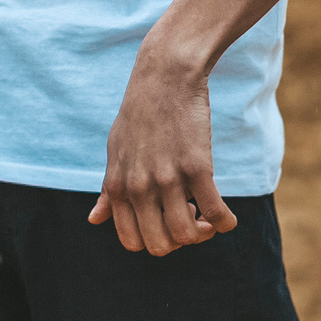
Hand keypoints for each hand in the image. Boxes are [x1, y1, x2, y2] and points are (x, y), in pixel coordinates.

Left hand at [86, 52, 235, 255]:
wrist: (165, 75)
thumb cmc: (141, 112)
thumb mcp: (116, 150)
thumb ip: (108, 189)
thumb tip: (93, 220)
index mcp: (118, 186)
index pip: (132, 241)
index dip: (154, 240)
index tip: (167, 223)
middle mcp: (139, 187)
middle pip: (160, 245)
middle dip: (179, 241)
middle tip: (191, 218)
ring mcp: (167, 178)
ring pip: (187, 235)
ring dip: (202, 233)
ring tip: (206, 214)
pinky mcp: (197, 166)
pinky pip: (215, 213)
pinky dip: (225, 223)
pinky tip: (227, 218)